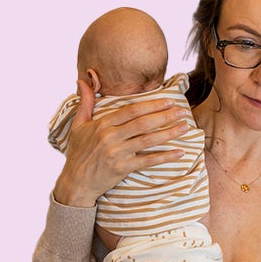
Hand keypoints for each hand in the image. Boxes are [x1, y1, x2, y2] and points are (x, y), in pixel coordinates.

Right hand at [52, 77, 190, 207]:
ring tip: (184, 127)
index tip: (168, 101)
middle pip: (143, 123)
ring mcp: (117, 153)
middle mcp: (110, 137)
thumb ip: (85, 102)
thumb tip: (81, 80)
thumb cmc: (78, 152)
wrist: (75, 182)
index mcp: (102, 124)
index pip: (131, 111)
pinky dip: (164, 157)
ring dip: (169, 133)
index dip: (151, 105)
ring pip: (147, 140)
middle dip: (165, 116)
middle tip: (182, 111)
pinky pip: (147, 161)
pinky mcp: (122, 168)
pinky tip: (179, 153)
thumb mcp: (78, 125)